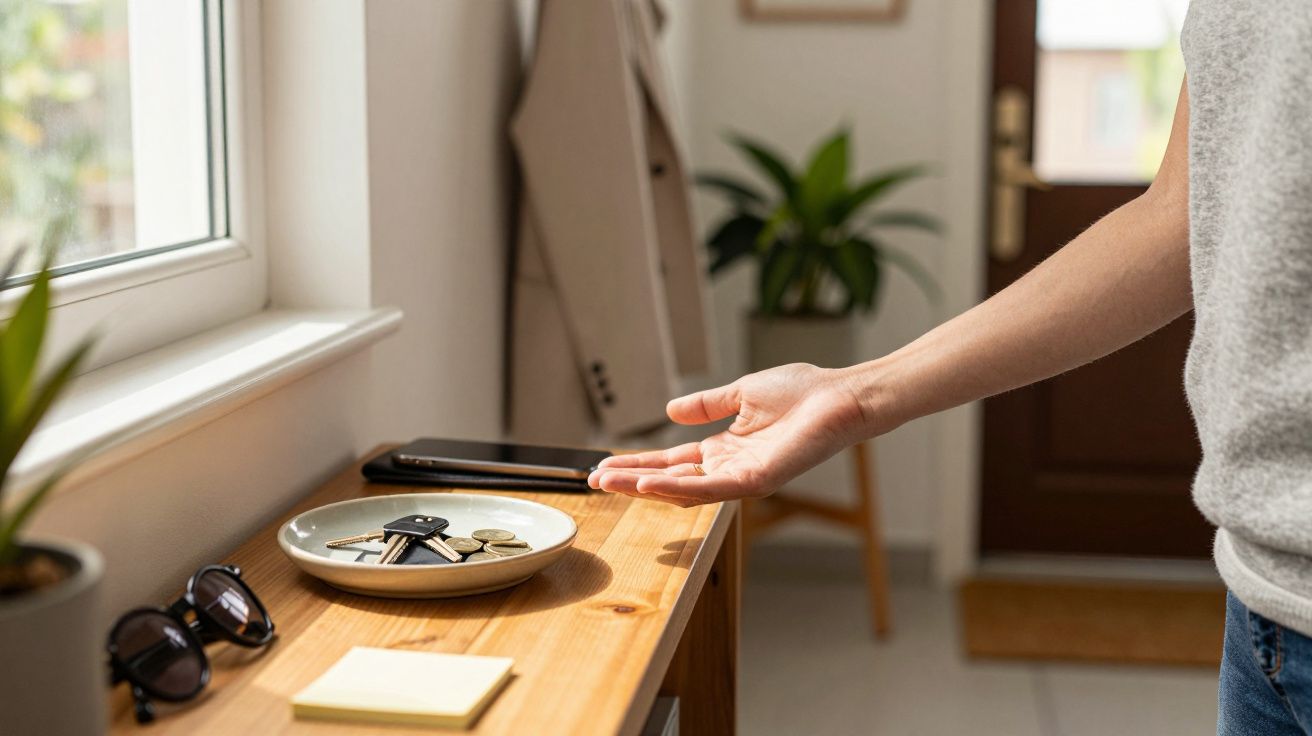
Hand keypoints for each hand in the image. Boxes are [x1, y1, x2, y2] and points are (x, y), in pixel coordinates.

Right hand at [588, 363, 877, 505]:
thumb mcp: (741, 392)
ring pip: (684, 489)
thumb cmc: (803, 393)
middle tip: (595, 481)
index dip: (637, 462)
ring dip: (644, 487)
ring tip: (610, 483)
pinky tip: (649, 484)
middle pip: (670, 479)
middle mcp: (729, 468)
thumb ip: (707, 405)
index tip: (604, 465)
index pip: (671, 460)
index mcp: (725, 448)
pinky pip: (711, 489)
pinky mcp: (757, 480)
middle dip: (630, 480)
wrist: (839, 396)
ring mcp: (742, 477)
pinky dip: (677, 488)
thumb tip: (670, 410)